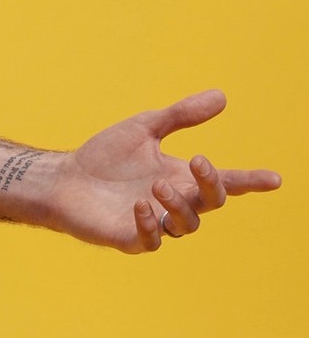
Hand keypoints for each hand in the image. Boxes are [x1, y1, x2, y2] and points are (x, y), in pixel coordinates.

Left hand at [47, 89, 280, 252]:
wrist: (62, 179)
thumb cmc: (103, 157)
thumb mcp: (144, 129)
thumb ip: (180, 116)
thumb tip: (222, 96)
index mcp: (182, 178)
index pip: (225, 182)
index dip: (250, 181)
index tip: (275, 179)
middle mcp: (173, 202)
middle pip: (211, 202)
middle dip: (211, 183)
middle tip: (195, 161)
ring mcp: (154, 223)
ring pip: (187, 225)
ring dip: (179, 204)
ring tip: (157, 184)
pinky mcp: (129, 238)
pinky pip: (151, 241)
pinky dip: (150, 225)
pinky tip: (140, 206)